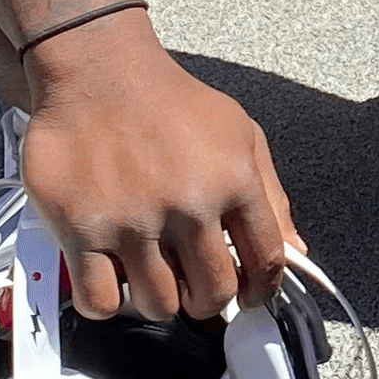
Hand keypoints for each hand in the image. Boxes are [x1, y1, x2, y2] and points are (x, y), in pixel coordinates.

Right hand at [20, 14, 297, 319]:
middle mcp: (189, 204)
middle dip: (208, 300)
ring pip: (160, 305)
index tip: (249, 298)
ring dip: (160, 302)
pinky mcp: (82, 230)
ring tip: (153, 277)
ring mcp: (134, 220)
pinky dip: (109, 302)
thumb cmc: (171, 104)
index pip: (267, 261)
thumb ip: (270, 197)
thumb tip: (296, 251)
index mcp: (235, 181)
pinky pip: (102, 301)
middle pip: (213, 293)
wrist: (101, 73)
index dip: (261, 291)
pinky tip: (112, 278)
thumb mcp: (240, 135)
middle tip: (195, 288)